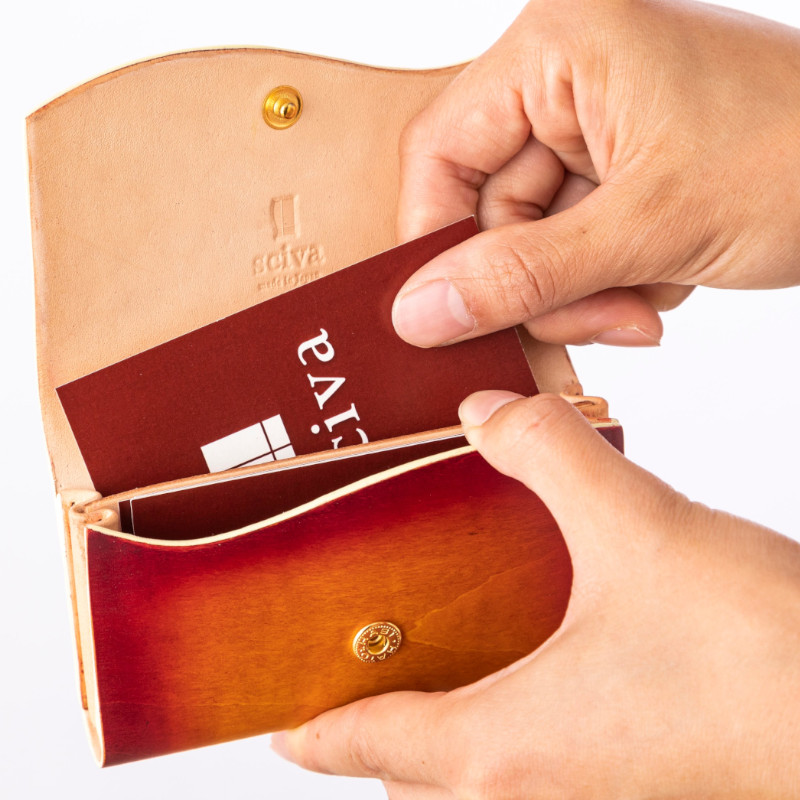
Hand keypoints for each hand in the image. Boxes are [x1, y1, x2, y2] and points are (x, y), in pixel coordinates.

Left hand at [272, 392, 799, 797]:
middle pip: (414, 776)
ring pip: (476, 780)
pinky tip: (531, 658)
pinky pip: (539, 771)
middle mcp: (538, 793)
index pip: (369, 749)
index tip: (280, 728)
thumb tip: (488, 413)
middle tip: (356, 664)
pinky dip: (506, 730)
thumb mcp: (639, 527)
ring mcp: (592, 798)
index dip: (315, 735)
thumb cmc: (764, 658)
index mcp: (504, 749)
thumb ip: (552, 453)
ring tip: (432, 659)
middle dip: (374, 732)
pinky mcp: (639, 785)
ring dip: (441, 736)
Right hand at [391, 0, 799, 347]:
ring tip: (648, 298)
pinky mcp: (620, 168)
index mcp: (559, 46)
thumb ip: (522, 275)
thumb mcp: (650, 226)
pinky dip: (609, 281)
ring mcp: (595, 125)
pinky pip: (573, 246)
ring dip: (581, 291)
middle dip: (541, 282)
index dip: (435, 240)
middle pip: (490, 209)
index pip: (441, 150)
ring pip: (532, 241)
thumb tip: (419, 314)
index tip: (445, 314)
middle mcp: (567, 77)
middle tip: (603, 319)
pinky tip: (663, 279)